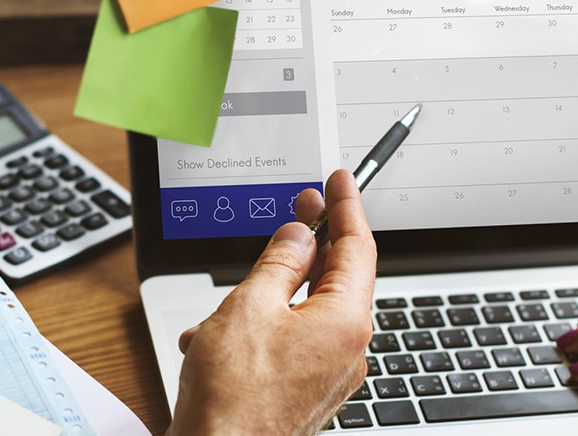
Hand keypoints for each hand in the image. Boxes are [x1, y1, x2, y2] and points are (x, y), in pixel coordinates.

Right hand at [168, 170, 376, 434]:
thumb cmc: (233, 397)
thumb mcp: (249, 306)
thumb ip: (279, 263)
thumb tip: (299, 236)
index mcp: (345, 321)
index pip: (357, 247)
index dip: (346, 207)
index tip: (341, 180)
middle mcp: (347, 349)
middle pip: (337, 279)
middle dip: (312, 244)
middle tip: (302, 208)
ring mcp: (329, 375)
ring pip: (306, 313)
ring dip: (269, 296)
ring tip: (227, 301)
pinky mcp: (307, 392)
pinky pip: (292, 344)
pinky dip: (261, 330)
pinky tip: (219, 338)